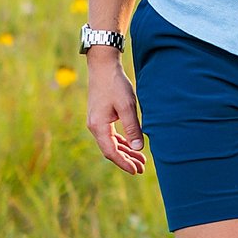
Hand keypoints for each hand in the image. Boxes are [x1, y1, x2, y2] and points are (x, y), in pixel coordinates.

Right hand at [84, 55, 145, 173]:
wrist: (103, 66)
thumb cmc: (115, 85)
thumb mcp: (127, 106)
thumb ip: (133, 128)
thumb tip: (138, 148)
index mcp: (99, 126)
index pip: (111, 152)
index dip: (124, 163)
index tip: (136, 171)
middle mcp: (95, 126)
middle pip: (111, 150)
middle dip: (126, 160)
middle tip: (142, 169)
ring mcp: (96, 122)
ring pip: (111, 143)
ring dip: (125, 152)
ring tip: (141, 160)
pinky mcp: (101, 117)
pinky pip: (111, 135)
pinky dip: (122, 142)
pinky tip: (132, 146)